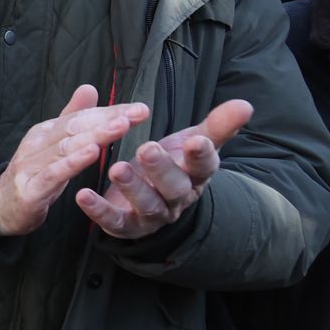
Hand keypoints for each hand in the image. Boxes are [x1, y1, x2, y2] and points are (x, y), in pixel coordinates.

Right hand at [0, 85, 148, 236]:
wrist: (0, 208)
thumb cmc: (33, 174)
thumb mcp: (53, 144)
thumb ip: (71, 117)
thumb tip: (89, 87)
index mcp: (46, 131)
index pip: (83, 117)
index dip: (111, 112)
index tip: (140, 109)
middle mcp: (38, 144)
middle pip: (77, 128)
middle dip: (109, 120)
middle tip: (137, 113)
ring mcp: (32, 165)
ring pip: (67, 148)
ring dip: (95, 136)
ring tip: (121, 127)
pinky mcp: (30, 189)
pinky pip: (54, 174)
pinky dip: (72, 163)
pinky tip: (92, 153)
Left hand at [75, 99, 253, 239]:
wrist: (155, 197)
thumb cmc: (176, 162)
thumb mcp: (195, 142)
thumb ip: (218, 125)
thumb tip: (247, 104)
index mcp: (195, 176)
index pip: (204, 166)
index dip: (201, 155)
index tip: (195, 140)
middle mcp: (177, 198)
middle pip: (174, 187)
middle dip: (162, 169)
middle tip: (147, 148)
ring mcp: (152, 214)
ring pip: (146, 204)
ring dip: (132, 187)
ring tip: (116, 168)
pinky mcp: (126, 226)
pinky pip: (114, 222)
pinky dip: (98, 211)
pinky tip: (82, 195)